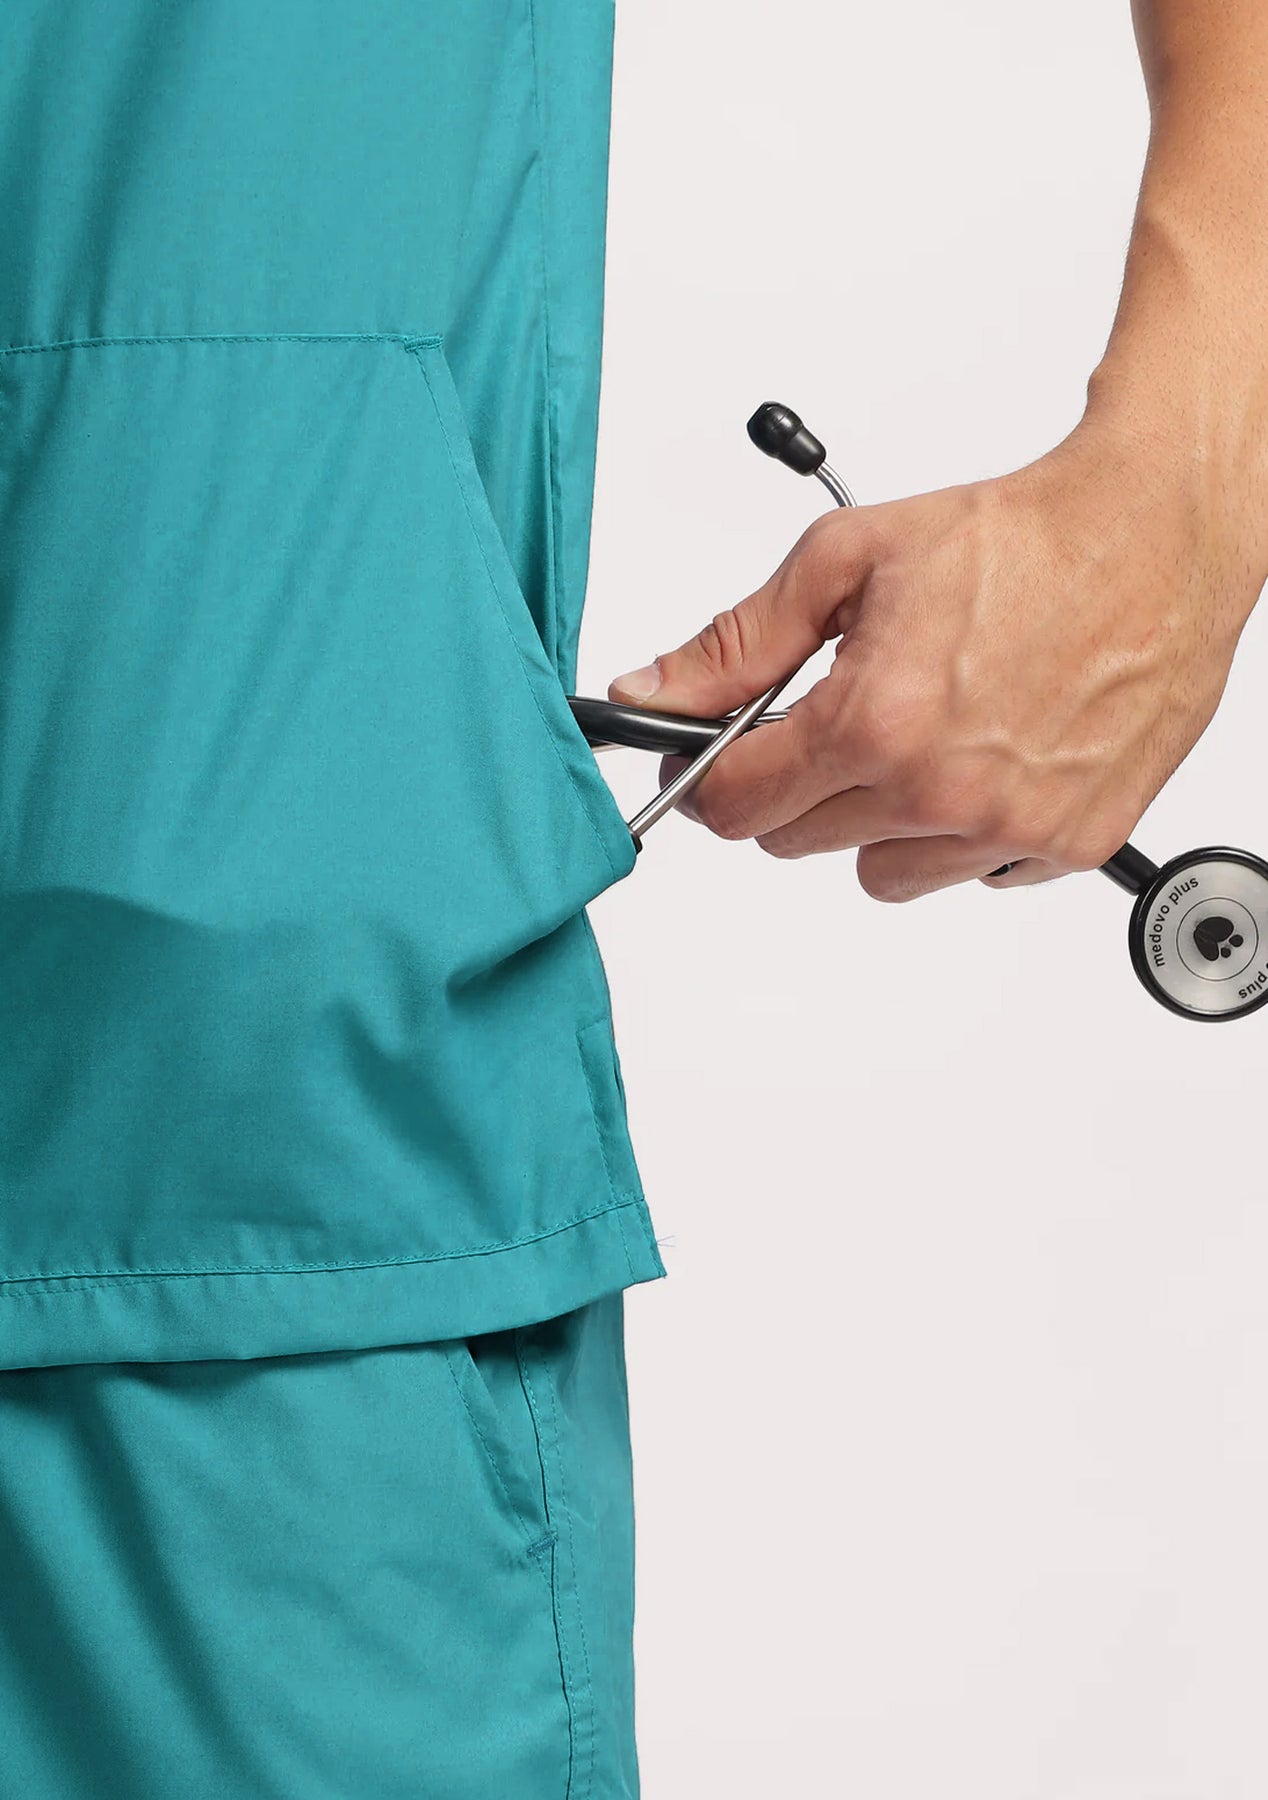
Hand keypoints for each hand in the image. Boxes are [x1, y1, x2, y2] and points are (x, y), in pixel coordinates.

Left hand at [608, 419, 1262, 899]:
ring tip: (921, 735)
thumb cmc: (1015, 540)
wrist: (1150, 536)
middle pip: (795, 843)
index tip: (712, 763)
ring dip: (876, 820)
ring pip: (878, 874)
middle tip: (836, 720)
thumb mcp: (846, 560)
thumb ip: (737, 643)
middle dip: (794, 785)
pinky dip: (960, 832)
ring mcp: (1007, 829)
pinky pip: (967, 875)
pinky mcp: (1067, 845)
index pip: (735, 808)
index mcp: (876, 722)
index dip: (706, 782)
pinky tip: (986, 756)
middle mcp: (940, 790)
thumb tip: (652, 692)